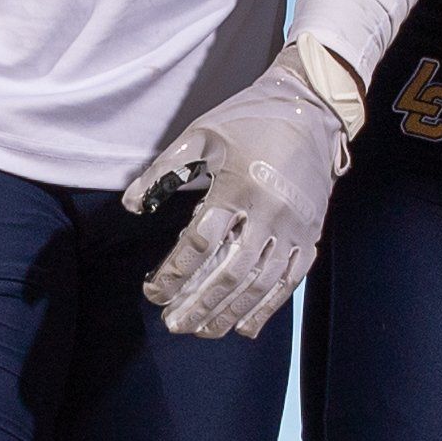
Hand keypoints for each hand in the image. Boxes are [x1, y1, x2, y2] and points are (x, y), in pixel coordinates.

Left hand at [123, 49, 348, 338]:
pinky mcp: (311, 234)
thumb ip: (163, 170)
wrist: (310, 109)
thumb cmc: (248, 119)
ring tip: (203, 331)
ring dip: (230, 312)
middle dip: (199, 304)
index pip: (200, 243)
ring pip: (260, 283)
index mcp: (238, 186)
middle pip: (230, 272)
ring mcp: (295, 227)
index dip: (173, 274)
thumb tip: (130, 205)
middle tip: (174, 325)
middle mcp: (270, 212)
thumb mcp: (200, 135)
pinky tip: (245, 326)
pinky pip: (290, 280)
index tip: (153, 292)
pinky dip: (267, 307)